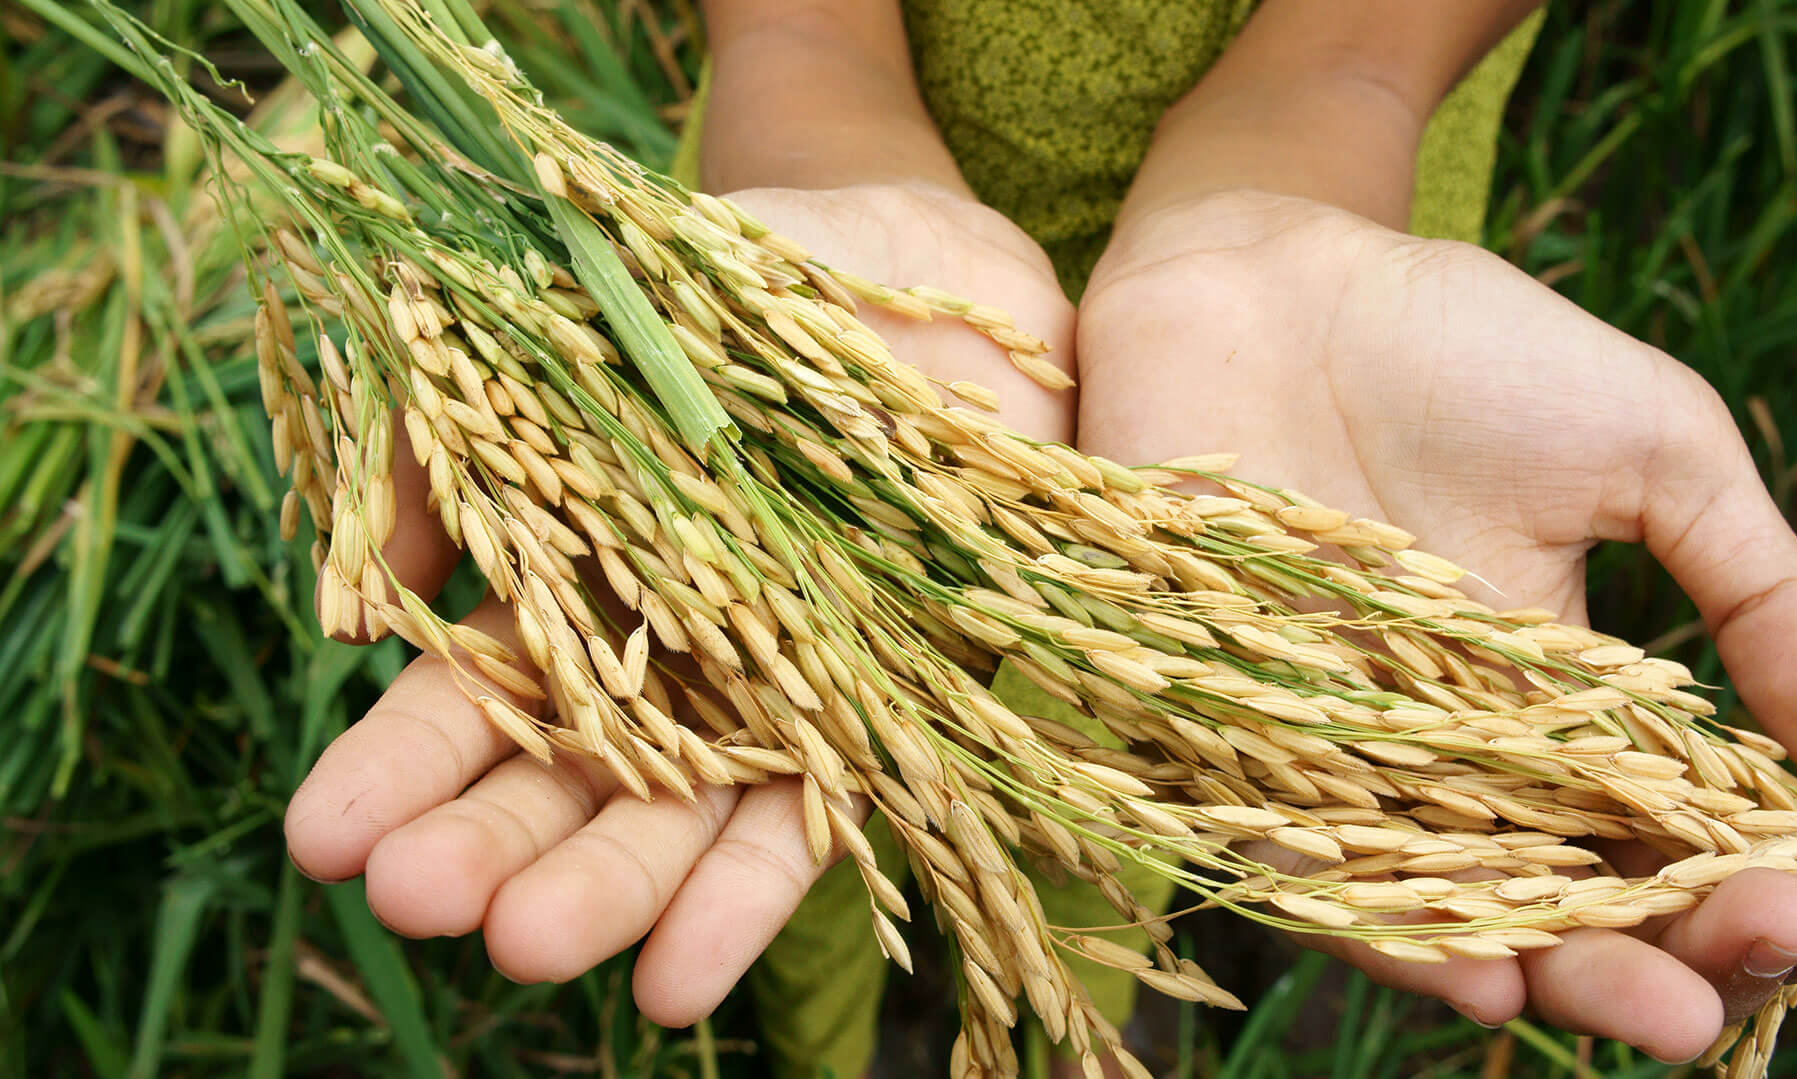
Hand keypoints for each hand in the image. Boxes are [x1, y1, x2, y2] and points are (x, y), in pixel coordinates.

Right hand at [283, 182, 1073, 1024]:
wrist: (922, 265)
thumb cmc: (738, 284)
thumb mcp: (579, 323)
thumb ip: (463, 436)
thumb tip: (363, 591)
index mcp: (582, 574)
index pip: (474, 692)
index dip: (402, 765)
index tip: (321, 837)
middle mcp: (672, 656)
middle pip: (567, 775)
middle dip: (488, 841)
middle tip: (415, 900)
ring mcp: (778, 691)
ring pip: (677, 816)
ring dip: (602, 887)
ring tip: (525, 949)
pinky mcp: (887, 711)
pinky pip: (816, 819)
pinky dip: (748, 896)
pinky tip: (677, 978)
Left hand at [1075, 191, 1796, 1059]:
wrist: (1268, 275)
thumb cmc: (1461, 344)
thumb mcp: (1648, 445)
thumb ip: (1750, 586)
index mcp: (1554, 697)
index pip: (1657, 831)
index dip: (1744, 886)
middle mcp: (1443, 745)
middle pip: (1551, 897)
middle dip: (1645, 963)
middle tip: (1718, 1001)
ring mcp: (1329, 743)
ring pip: (1435, 901)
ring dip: (1534, 968)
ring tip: (1627, 1009)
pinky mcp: (1217, 724)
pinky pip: (1289, 850)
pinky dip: (1368, 916)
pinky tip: (1459, 969)